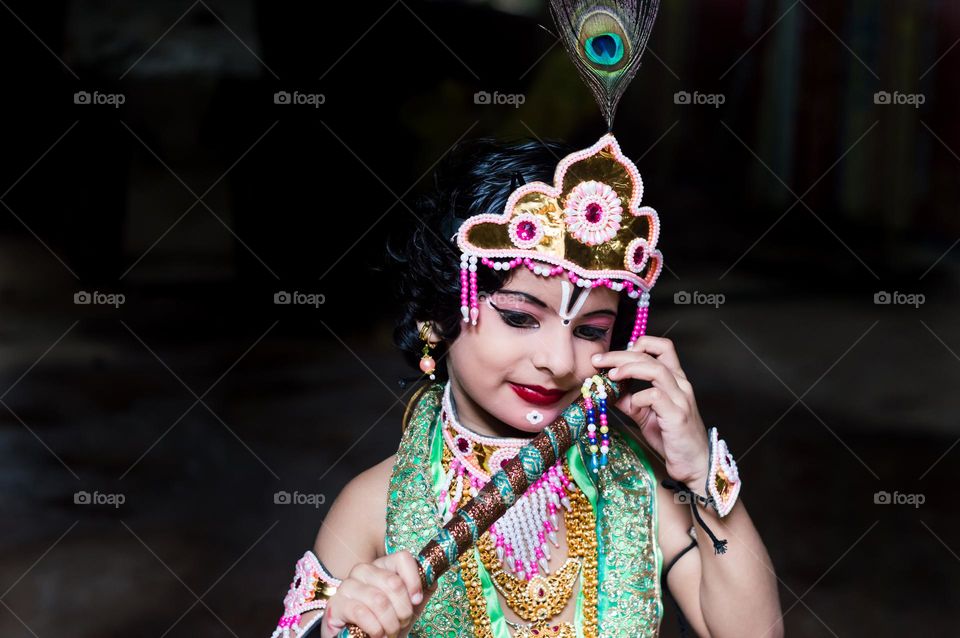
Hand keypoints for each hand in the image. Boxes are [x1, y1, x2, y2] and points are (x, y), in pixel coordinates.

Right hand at [320, 551, 432, 637]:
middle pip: (393, 582)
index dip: (414, 580)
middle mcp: (363, 570)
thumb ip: (421, 591)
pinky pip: (361, 613)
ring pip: (379, 600)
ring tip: (390, 632)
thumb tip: (432, 578)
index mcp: (382, 566)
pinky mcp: (336, 604)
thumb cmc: (384, 622)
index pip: (402, 558)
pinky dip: (375, 628)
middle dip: (403, 609)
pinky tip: (378, 635)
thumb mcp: (408, 608)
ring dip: (390, 623)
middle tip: (402, 622)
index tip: (417, 600)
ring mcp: (347, 586)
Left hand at [592, 336, 709, 493]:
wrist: (694, 464)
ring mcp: (681, 399)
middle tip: (599, 360)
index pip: (661, 347)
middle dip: (620, 355)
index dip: (637, 344)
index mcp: (675, 380)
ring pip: (656, 369)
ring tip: (611, 375)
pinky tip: (632, 404)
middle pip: (651, 356)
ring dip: (629, 368)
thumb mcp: (646, 416)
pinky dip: (639, 397)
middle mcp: (680, 385)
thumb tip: (608, 391)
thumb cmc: (673, 439)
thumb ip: (630, 401)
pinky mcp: (677, 415)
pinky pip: (656, 396)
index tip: (614, 356)